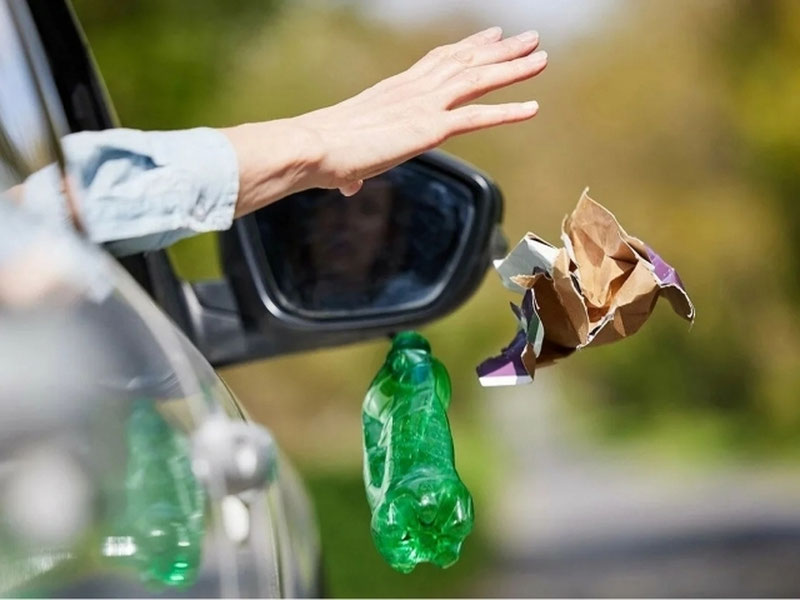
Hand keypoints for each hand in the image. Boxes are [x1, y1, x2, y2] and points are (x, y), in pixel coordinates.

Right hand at [225, 27, 546, 214]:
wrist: (313, 146)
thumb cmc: (321, 152)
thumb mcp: (344, 158)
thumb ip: (353, 169)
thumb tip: (347, 185)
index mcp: (395, 90)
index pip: (439, 61)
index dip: (468, 48)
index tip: (490, 37)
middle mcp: (413, 90)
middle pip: (464, 61)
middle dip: (499, 50)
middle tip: (528, 38)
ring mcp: (423, 105)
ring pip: (477, 79)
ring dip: (512, 68)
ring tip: (541, 57)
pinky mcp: (429, 128)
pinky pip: (477, 116)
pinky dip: (507, 111)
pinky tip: (532, 107)